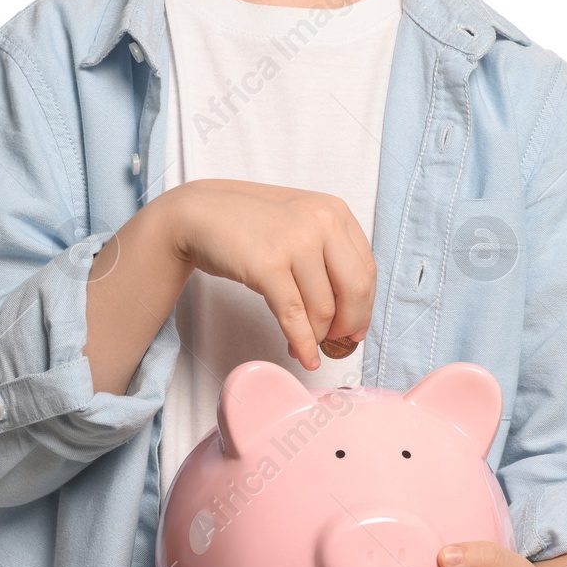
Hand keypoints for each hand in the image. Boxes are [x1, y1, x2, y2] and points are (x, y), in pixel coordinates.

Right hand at [164, 179, 375, 370]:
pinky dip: (302, 343)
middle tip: (335, 342)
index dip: (364, 307)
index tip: (355, 329)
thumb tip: (354, 314)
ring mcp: (295, 243)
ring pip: (324, 309)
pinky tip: (301, 355)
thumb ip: (329, 255)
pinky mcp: (268, 266)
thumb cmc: (250, 224)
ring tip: (305, 345)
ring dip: (317, 338)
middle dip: (347, 326)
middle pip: (355, 291)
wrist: (199, 214)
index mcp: (335, 211)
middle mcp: (321, 223)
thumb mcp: (300, 223)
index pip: (367, 270)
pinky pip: (294, 316)